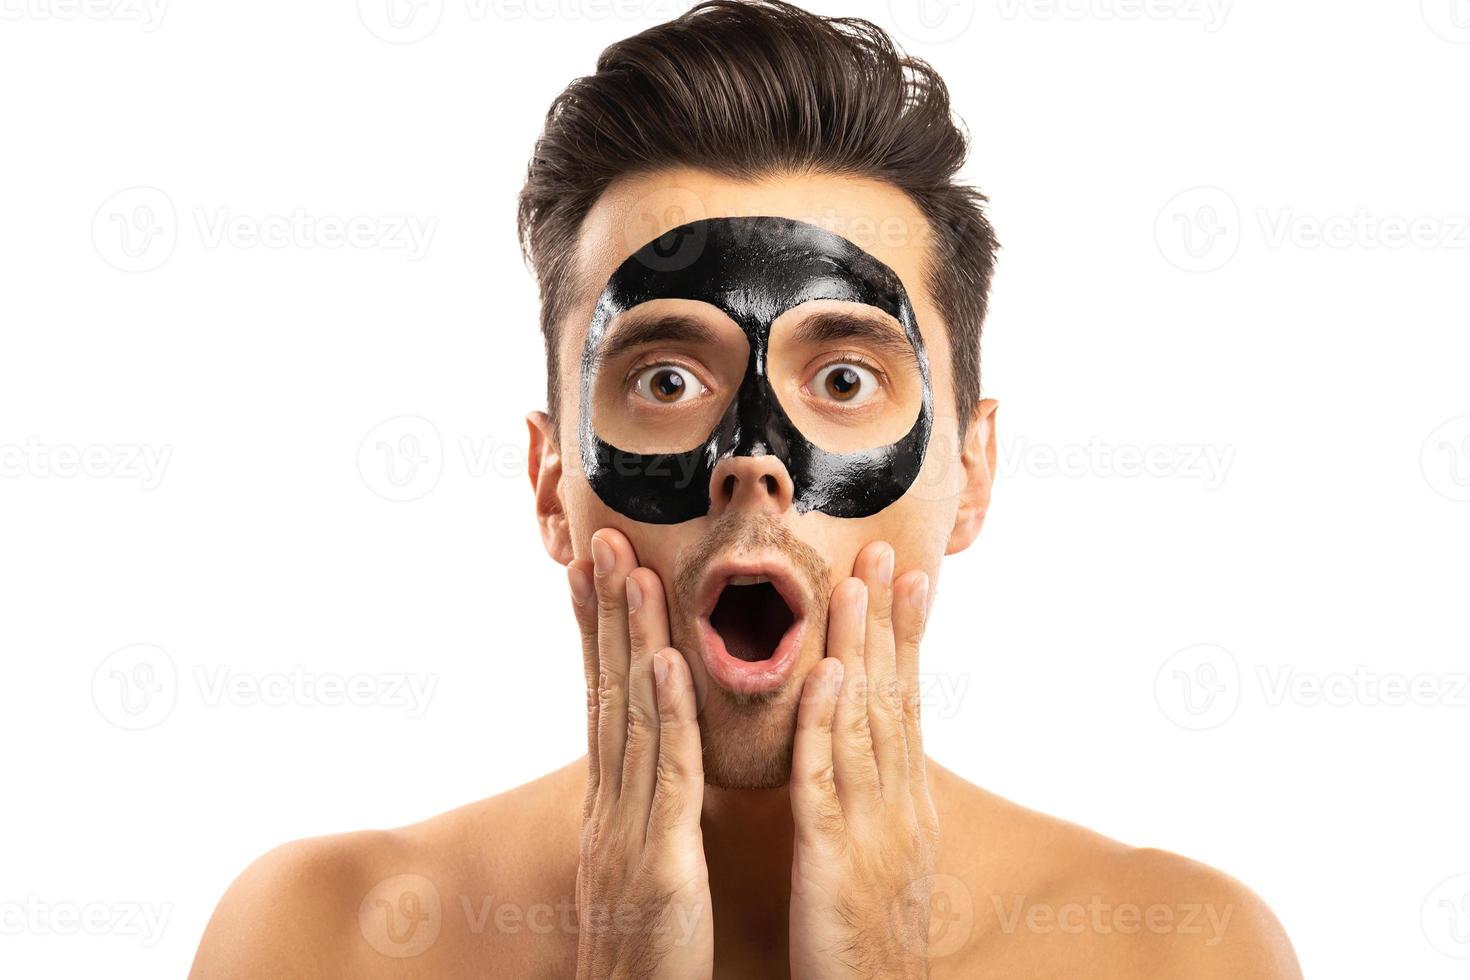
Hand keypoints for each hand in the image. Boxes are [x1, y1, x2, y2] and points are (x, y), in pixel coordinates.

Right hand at [567, 528, 713, 979]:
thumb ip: (645, 808)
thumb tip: (650, 760)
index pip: (603, 699)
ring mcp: (626, 830)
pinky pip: (665, 777)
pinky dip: (666, 715)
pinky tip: (665, 662)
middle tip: (600, 539)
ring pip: (631, 717)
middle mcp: (609, 805)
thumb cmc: (650, 948)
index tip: (594, 570)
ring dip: (630, 637)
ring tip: (629, 569)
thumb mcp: (642, 865)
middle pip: (606, 691)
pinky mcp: (657, 862)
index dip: (598, 632)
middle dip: (603, 611)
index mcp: (611, 804)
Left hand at [788, 542, 937, 979]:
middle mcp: (900, 806)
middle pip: (895, 697)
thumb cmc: (869, 939)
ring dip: (862, 647)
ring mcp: (875, 831)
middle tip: (886, 549)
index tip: (906, 575)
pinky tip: (829, 676)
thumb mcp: (881, 857)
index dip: (906, 637)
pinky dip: (829, 724)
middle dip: (890, 619)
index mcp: (907, 804)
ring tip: (856, 584)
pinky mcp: (839, 861)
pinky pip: (830, 782)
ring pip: (866, 723)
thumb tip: (875, 751)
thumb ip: (875, 799)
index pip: (907, 703)